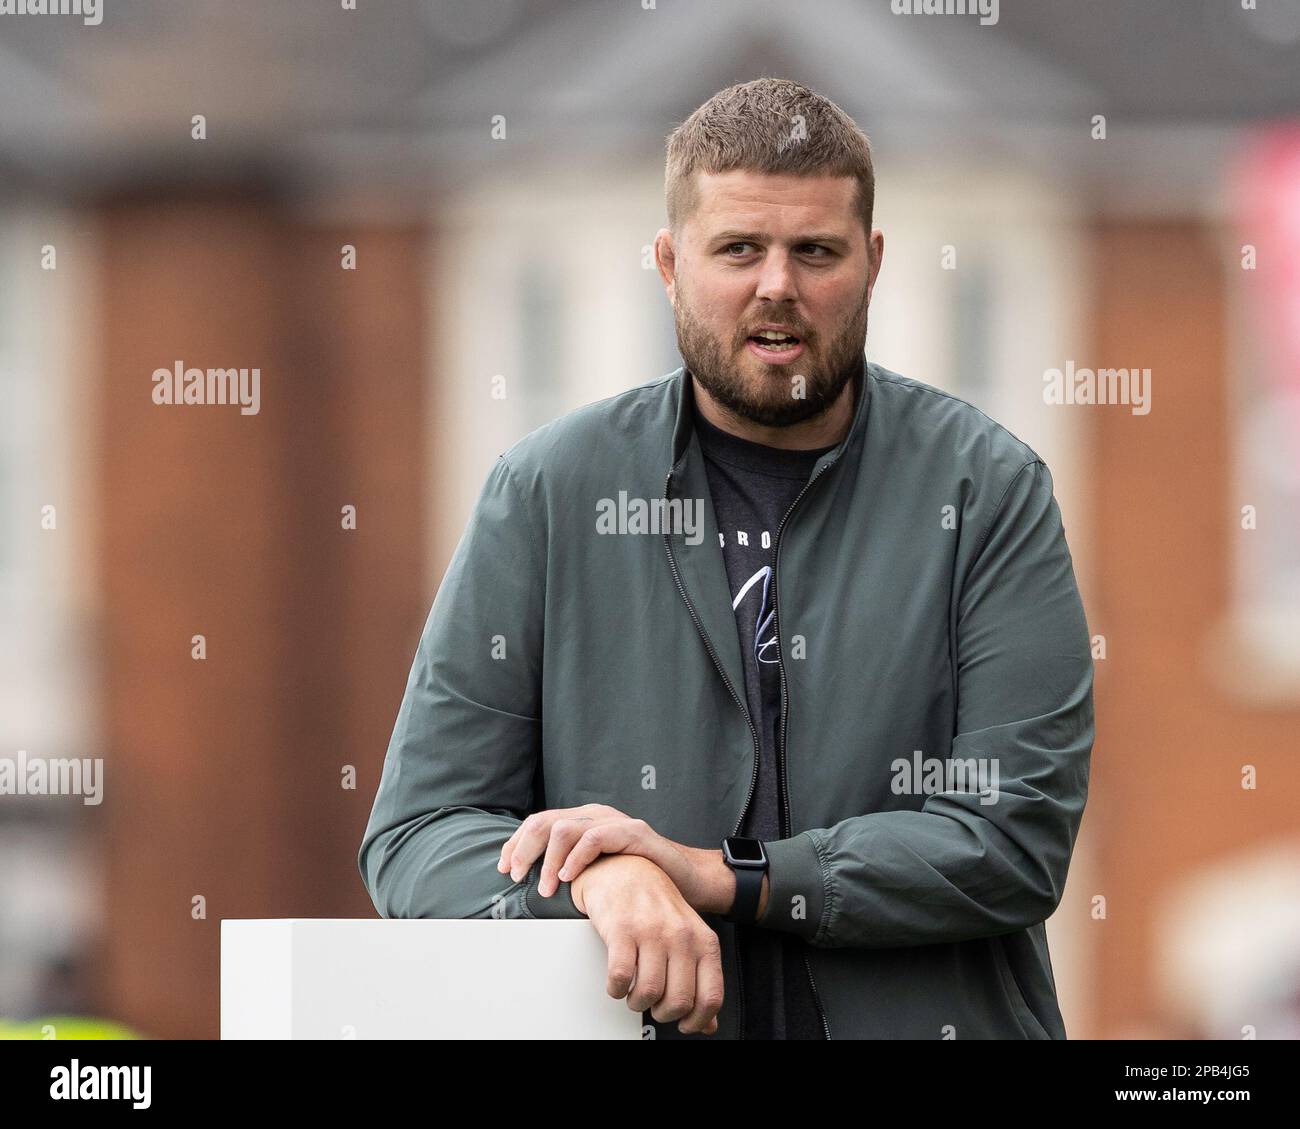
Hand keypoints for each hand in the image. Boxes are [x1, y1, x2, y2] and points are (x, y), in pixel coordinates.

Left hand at [498, 804, 750, 914]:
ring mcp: (615, 822)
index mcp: (583, 823)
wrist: (687, 880)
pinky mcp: (634, 833)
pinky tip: (570, 877)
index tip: (504, 869)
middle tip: (517, 877)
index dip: (516, 843)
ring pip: (566, 828)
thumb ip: (572, 869)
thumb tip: (533, 884)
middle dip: (524, 849)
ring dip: (549, 860)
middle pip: (546, 821)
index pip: (539, 823)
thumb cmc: (639, 879)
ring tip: (546, 887)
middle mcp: (595, 816)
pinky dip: (577, 858)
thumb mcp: (598, 872)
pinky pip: (597, 838)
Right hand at [572, 854, 723, 1035]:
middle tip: (654, 1004)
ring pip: (648, 993)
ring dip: (637, 1002)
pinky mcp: (622, 930)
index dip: (697, 1020)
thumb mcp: (687, 937)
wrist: (624, 870)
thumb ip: (699, 978)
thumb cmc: (655, 905)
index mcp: (702, 939)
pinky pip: (620, 978)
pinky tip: (618, 982)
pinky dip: (616, 989)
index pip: (711, 996)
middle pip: (679, 1001)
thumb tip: (707, 1021)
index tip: (685, 1024)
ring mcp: (651, 931)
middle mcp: (680, 935)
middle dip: (662, 1013)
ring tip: (634, 992)